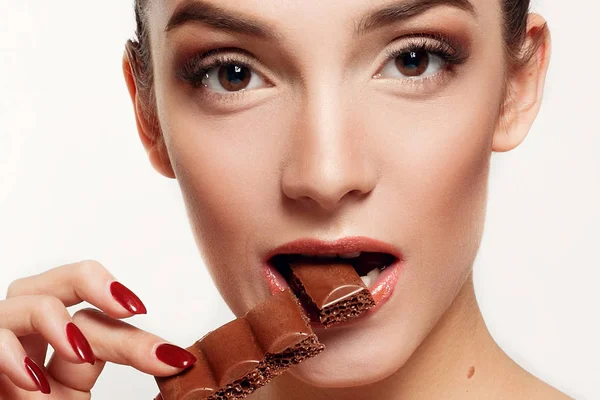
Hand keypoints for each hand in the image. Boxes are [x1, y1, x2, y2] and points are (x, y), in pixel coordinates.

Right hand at [0, 260, 195, 398]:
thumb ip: (135, 394)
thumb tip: (180, 362)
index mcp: (66, 364)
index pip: (100, 327)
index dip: (137, 339)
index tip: (175, 360)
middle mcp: (34, 353)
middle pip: (55, 286)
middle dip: (92, 282)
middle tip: (131, 307)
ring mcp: (4, 358)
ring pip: (21, 299)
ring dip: (53, 316)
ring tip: (79, 353)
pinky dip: (8, 352)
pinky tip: (35, 384)